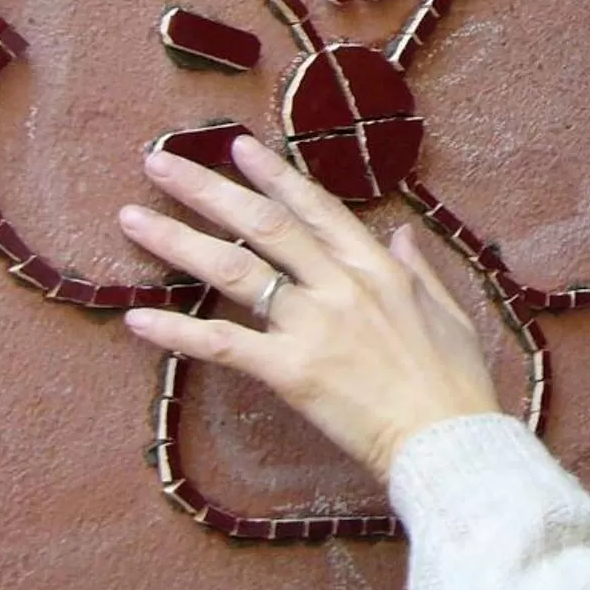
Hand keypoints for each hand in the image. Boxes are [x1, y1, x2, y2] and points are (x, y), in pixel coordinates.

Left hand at [117, 136, 501, 483]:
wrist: (449, 442)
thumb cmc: (456, 385)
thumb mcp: (451, 314)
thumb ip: (419, 270)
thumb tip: (401, 235)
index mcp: (378, 269)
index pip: (316, 208)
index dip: (273, 175)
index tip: (236, 146)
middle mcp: (340, 286)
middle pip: (263, 226)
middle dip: (207, 189)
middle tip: (160, 163)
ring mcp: (313, 326)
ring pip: (234, 271)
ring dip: (178, 241)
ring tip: (133, 218)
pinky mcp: (291, 371)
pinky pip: (223, 345)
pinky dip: (177, 332)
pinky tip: (136, 319)